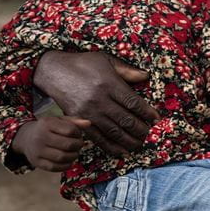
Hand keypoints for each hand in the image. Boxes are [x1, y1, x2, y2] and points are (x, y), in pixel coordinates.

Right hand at [11, 116, 90, 170]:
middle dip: (78, 145)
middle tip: (79, 144)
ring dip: (74, 156)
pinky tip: (68, 160)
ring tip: (74, 152)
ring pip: (62, 157)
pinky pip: (55, 167)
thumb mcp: (59, 120)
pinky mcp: (37, 162)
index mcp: (47, 124)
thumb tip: (88, 124)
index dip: (78, 133)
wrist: (26, 138)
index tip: (77, 134)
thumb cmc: (48, 128)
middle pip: (68, 145)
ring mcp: (37, 151)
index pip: (70, 130)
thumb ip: (74, 121)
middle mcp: (40, 137)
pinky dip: (66, 165)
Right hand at [33, 51, 158, 155]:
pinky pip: (97, 137)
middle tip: (149, 134)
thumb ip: (126, 70)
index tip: (156, 119)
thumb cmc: (82, 64)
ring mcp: (88, 112)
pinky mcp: (78, 121)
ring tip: (140, 143)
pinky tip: (121, 151)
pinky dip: (111, 146)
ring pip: (113, 131)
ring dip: (129, 140)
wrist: (53, 71)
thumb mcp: (105, 60)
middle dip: (141, 129)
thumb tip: (146, 76)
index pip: (133, 102)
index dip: (147, 113)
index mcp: (109, 84)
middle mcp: (100, 100)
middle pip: (125, 119)